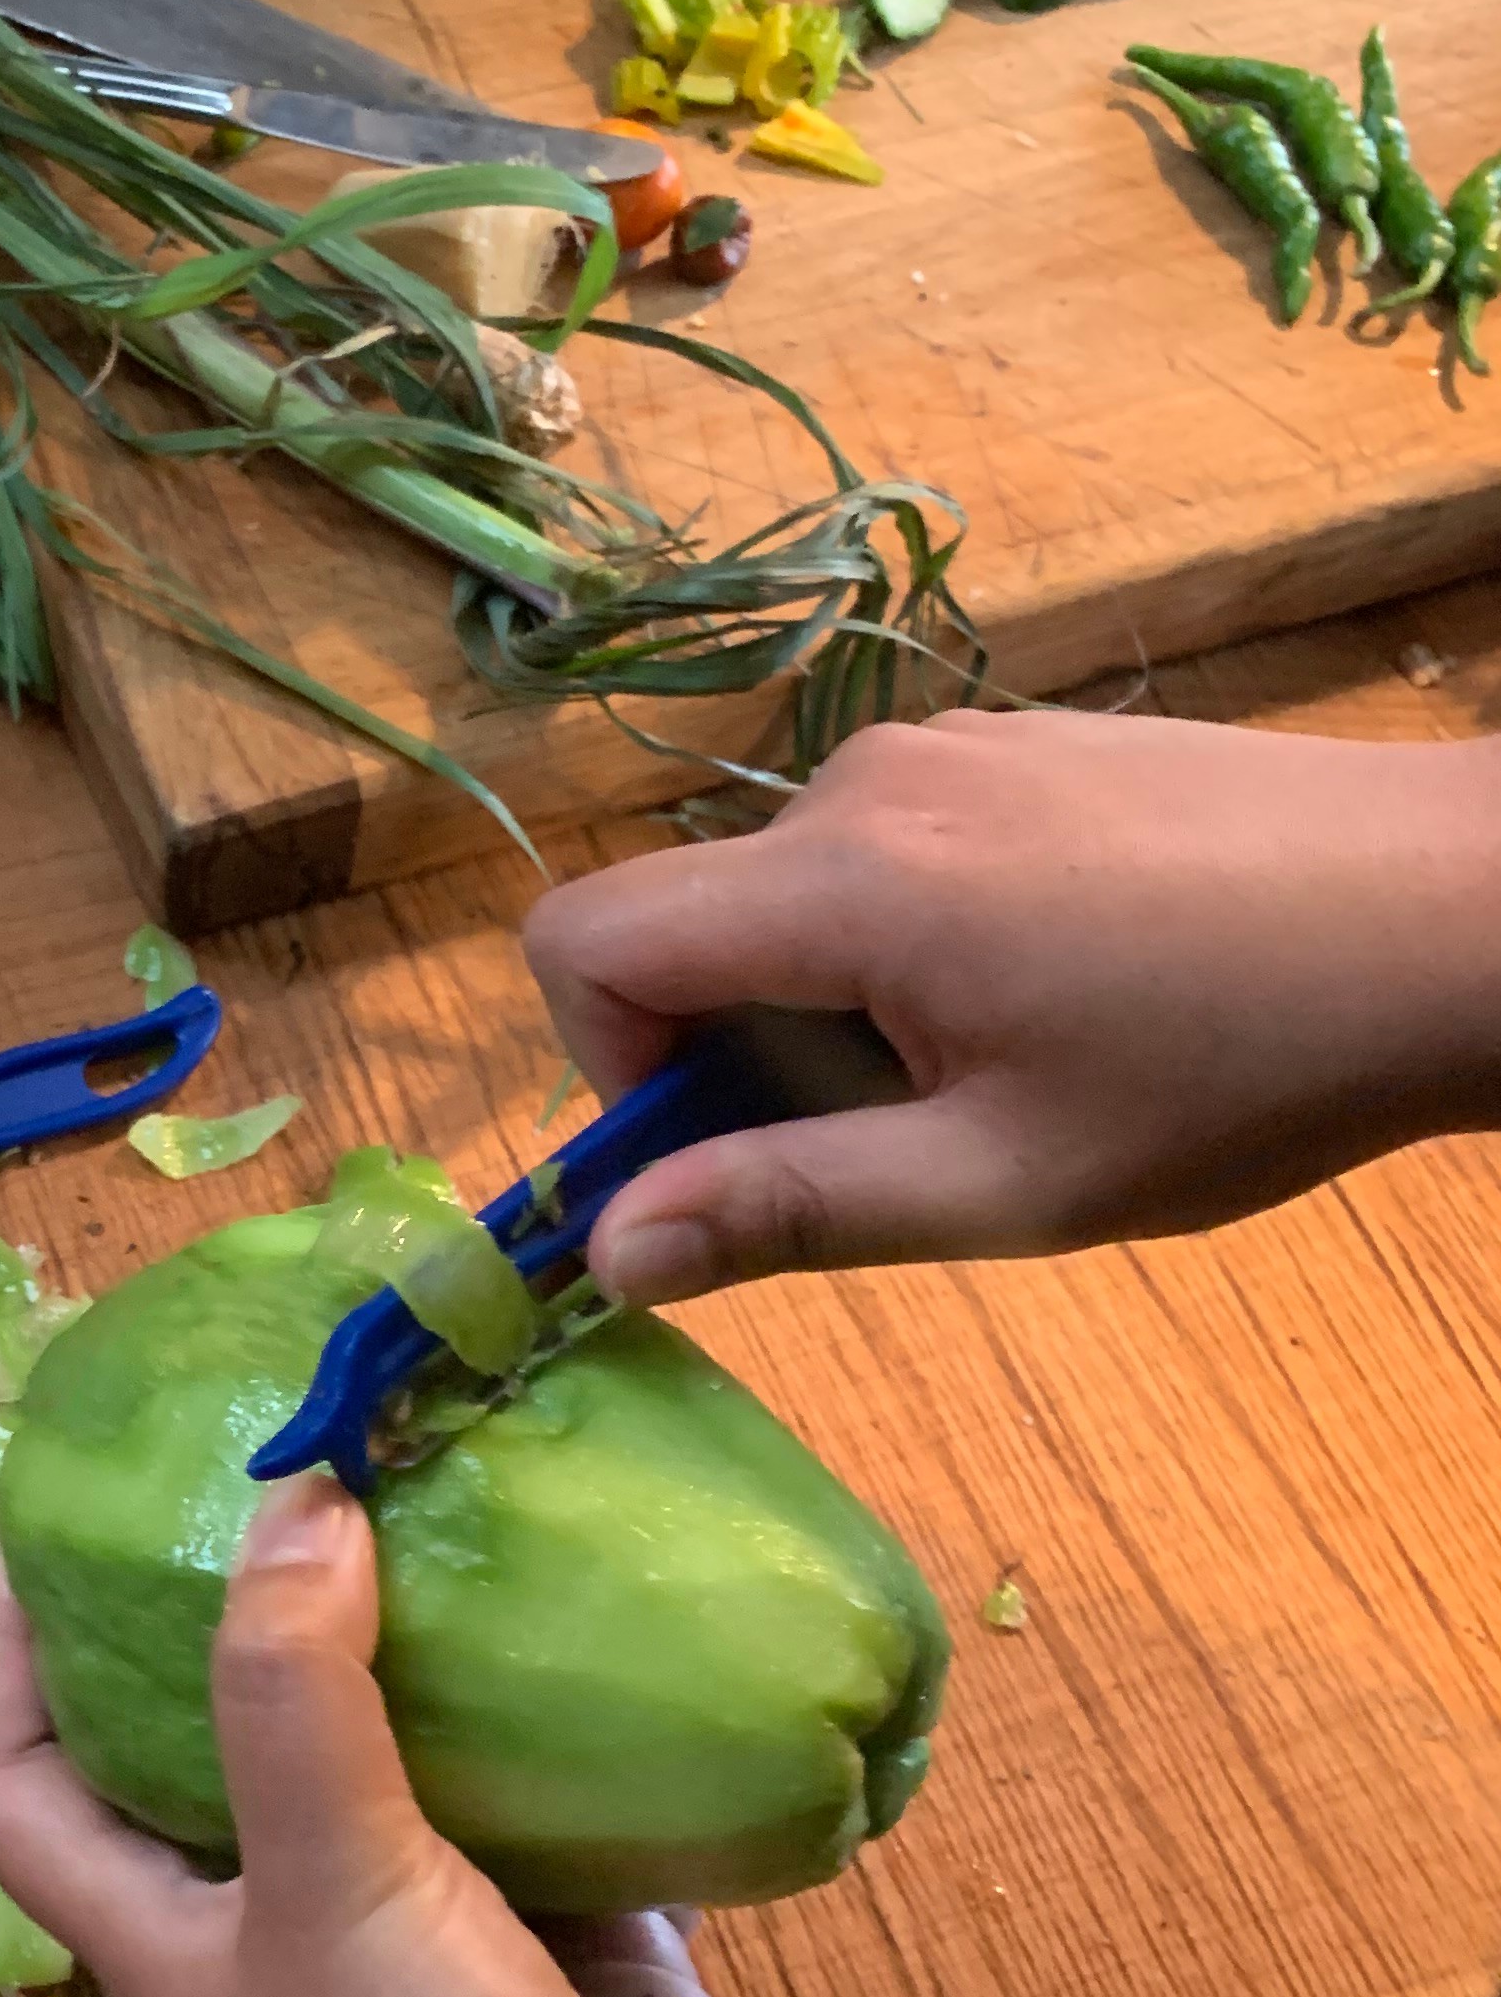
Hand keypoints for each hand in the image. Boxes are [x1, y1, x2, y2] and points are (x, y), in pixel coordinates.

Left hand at [0, 1488, 830, 1996]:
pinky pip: (553, 1798)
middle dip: (231, 1602)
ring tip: (439, 1480)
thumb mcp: (329, 1888)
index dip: (0, 1651)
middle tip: (285, 1446)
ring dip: (411, 1640)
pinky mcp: (574, 1944)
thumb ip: (294, 1694)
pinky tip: (599, 1601)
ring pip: (394, 1756)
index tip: (56, 1508)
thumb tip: (295, 1490)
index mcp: (166, 1933)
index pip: (15, 1779)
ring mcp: (430, 1941)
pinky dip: (569, 1711)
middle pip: (209, 1742)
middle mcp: (280, 1929)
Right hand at [524, 709, 1500, 1305]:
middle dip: (749, 1055)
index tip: (727, 1153)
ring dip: (845, 1008)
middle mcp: (867, 781)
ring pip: (797, 898)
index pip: (583, 942)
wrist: (1464, 911)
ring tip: (1016, 1069)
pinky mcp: (1020, 745)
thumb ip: (792, 1207)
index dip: (607, 1072)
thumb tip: (609, 1251)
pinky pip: (889, 852)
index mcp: (845, 881)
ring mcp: (950, 747)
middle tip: (915, 1142)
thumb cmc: (1245, 1065)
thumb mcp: (1007, 1179)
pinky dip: (917, 945)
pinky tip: (1069, 996)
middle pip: (695, 927)